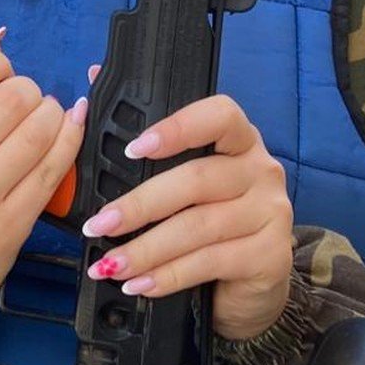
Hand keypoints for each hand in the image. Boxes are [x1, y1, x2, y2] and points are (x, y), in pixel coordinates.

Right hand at [0, 34, 86, 326]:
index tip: (2, 73)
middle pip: (11, 99)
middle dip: (29, 90)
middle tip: (28, 100)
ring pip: (39, 130)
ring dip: (53, 113)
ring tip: (47, 117)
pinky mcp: (12, 223)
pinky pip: (54, 167)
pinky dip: (69, 138)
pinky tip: (68, 129)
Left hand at [79, 92, 293, 340]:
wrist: (252, 286)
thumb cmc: (208, 220)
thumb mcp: (183, 178)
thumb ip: (146, 138)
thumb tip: (95, 78)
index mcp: (239, 140)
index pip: (219, 116)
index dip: (177, 128)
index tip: (133, 149)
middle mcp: (261, 169)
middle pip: (196, 179)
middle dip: (139, 205)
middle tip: (99, 224)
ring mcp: (270, 213)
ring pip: (198, 227)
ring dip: (146, 248)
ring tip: (110, 263)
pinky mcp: (269, 256)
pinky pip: (210, 262)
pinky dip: (168, 276)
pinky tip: (141, 284)